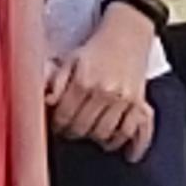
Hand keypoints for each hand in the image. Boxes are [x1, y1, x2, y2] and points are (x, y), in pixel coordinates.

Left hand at [49, 4, 156, 156]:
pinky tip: (128, 154)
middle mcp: (104, 92)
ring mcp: (124, 99)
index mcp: (83, 81)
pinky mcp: (140, 101)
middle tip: (71, 129)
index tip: (57, 125)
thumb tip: (45, 105)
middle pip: (85, 129)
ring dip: (98, 139)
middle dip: (74, 133)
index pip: (64, 117)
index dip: (57, 125)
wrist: (127, 32)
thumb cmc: (96, 48)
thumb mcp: (69, 60)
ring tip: (92, 134)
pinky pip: (137, 130)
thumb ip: (55, 83)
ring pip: (107, 134)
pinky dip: (133, 145)